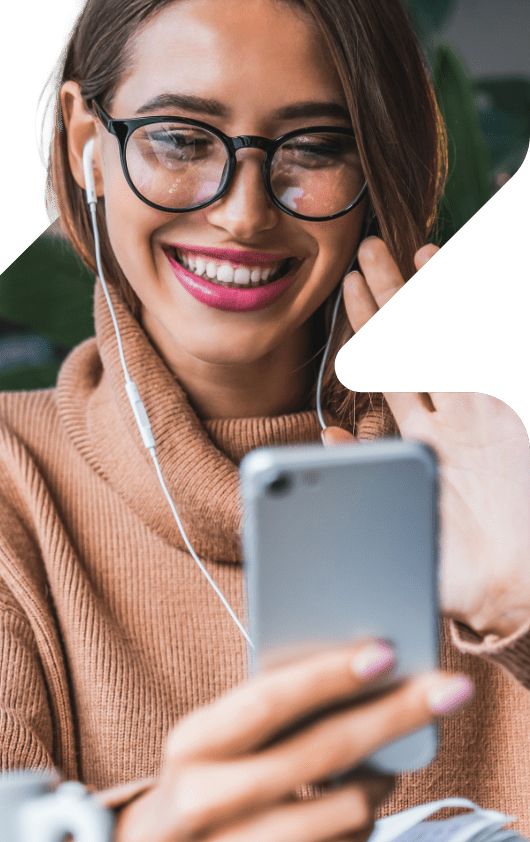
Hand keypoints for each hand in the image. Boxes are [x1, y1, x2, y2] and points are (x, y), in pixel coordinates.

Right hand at [103, 642, 470, 841]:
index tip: (382, 654)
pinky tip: (354, 807)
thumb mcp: (207, 738)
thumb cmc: (193, 785)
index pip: (269, 701)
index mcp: (192, 745)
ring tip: (381, 763)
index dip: (330, 676)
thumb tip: (351, 678)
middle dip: (394, 715)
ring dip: (380, 779)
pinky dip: (362, 824)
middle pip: (324, 752)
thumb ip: (264, 712)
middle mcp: (207, 801)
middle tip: (440, 692)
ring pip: (346, 808)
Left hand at [331, 237, 529, 640]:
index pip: (389, 372)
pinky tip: (463, 284)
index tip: (351, 289)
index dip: (372, 329)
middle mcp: (449, 423)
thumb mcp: (398, 524)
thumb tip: (329, 434)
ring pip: (452, 345)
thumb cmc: (458, 574)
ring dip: (434, 297)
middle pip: (413, 345)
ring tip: (414, 250)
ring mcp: (483, 419)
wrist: (514, 591)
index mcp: (418, 444)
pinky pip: (490, 363)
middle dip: (390, 296)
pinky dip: (479, 324)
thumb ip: (365, 479)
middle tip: (365, 251)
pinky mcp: (509, 420)